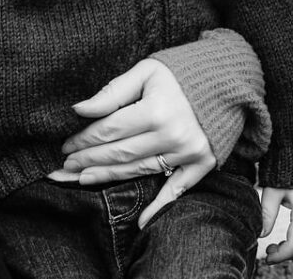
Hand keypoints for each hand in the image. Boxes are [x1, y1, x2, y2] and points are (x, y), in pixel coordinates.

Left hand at [49, 59, 216, 227]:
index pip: (108, 130)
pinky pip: (177, 189)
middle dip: (88, 161)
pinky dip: (159, 206)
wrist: (228, 78)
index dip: (83, 140)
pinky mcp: (203, 163)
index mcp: (156, 110)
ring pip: (139, 170)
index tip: (65, 147)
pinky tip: (140, 222)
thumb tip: (78, 110)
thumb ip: (113, 92)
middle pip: (119, 153)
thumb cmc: (181, 72)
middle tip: (64, 168)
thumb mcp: (146, 71)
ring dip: (108, 177)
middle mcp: (172, 135)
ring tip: (84, 180)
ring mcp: (189, 152)